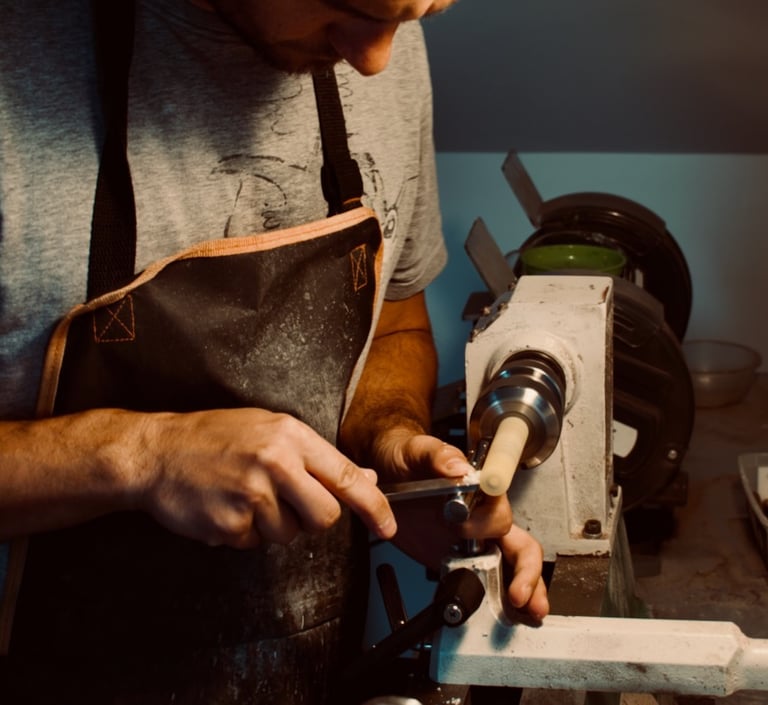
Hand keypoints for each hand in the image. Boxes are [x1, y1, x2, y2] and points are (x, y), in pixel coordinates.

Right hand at [135, 408, 397, 548]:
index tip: (388, 526)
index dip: (373, 506)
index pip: (346, 477)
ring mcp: (251, 497)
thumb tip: (363, 479)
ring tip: (246, 496)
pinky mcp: (229, 525)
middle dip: (313, 519)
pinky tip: (227, 506)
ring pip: (289, 535)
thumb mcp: (271, 430)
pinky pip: (255, 544)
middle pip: (324, 517)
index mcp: (290, 437)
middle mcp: (275, 465)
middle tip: (288, 503)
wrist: (157, 452)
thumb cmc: (216, 436)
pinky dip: (245, 532)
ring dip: (273, 525)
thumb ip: (318, 457)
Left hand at [374, 430, 548, 618]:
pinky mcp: (457, 557)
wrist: (385, 471)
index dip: (496, 527)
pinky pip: (484, 579)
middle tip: (519, 593)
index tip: (487, 537)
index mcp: (478, 489)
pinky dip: (499, 598)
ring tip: (528, 611)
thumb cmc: (405, 456)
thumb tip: (458, 467)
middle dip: (525, 571)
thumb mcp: (416, 450)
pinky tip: (506, 614)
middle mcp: (481, 515)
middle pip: (519, 544)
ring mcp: (473, 539)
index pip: (501, 509)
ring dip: (525, 589)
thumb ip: (437, 455)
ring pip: (510, 565)